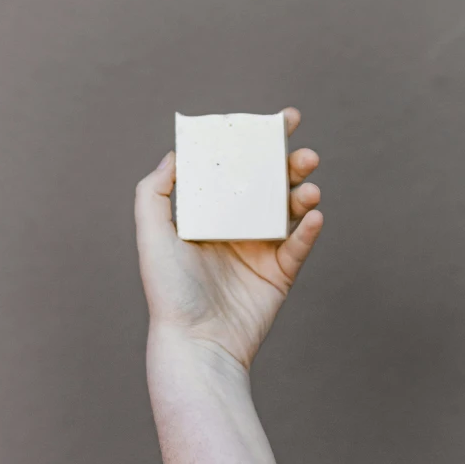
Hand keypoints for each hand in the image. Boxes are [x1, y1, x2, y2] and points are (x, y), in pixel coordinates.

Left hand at [135, 107, 322, 369]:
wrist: (195, 343)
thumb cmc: (169, 290)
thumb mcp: (151, 234)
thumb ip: (155, 192)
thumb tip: (176, 154)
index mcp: (210, 213)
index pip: (238, 169)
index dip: (259, 143)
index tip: (281, 120)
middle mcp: (236, 226)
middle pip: (270, 185)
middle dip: (290, 165)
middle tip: (303, 154)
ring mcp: (260, 249)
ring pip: (289, 211)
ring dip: (303, 194)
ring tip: (309, 189)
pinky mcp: (279, 274)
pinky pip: (299, 245)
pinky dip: (309, 230)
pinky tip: (313, 217)